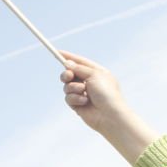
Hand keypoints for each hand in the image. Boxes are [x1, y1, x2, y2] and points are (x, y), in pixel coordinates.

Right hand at [58, 50, 157, 164]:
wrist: (109, 115)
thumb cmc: (106, 93)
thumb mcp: (94, 74)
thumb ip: (79, 68)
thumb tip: (67, 64)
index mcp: (96, 73)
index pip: (80, 63)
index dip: (69, 57)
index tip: (58, 52)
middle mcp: (89, 83)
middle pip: (70, 74)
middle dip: (67, 74)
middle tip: (69, 76)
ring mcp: (83, 94)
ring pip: (67, 86)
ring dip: (73, 87)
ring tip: (82, 91)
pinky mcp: (78, 105)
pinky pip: (68, 98)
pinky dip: (74, 98)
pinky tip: (84, 102)